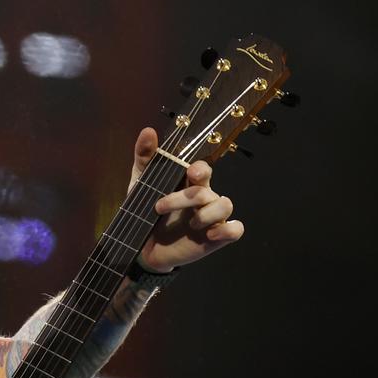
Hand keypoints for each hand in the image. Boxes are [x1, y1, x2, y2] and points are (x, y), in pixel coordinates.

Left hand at [128, 127, 243, 271]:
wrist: (143, 246)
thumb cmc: (146, 211)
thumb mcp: (141, 184)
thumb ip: (145, 158)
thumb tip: (148, 131)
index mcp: (189, 183)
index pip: (203, 169)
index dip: (200, 169)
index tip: (190, 172)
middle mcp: (204, 198)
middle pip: (207, 190)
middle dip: (185, 197)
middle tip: (159, 207)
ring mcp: (212, 217)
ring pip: (225, 205)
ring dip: (206, 214)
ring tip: (189, 224)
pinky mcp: (216, 237)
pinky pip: (236, 229)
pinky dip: (228, 229)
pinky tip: (211, 233)